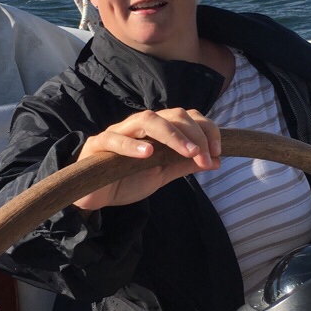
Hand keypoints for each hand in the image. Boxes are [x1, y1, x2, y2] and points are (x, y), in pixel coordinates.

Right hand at [72, 108, 220, 211]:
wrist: (93, 196)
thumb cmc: (126, 179)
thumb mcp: (162, 174)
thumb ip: (184, 165)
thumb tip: (217, 161)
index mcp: (156, 130)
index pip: (186, 117)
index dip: (206, 130)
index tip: (217, 153)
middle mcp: (139, 126)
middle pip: (171, 115)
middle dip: (194, 134)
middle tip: (205, 157)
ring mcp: (118, 132)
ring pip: (146, 119)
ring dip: (172, 134)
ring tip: (188, 151)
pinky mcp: (97, 146)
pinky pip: (114, 139)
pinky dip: (133, 145)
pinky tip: (148, 153)